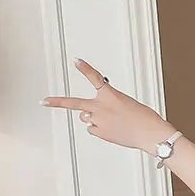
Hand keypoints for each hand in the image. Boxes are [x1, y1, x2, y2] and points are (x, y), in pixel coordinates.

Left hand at [41, 59, 174, 154]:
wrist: (150, 134)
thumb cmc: (144, 119)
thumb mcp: (128, 104)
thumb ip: (109, 105)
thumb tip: (93, 115)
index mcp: (110, 95)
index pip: (94, 78)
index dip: (84, 68)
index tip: (76, 61)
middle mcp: (100, 107)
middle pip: (74, 103)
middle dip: (57, 102)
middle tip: (44, 101)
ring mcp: (98, 121)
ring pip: (87, 118)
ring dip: (94, 117)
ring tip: (110, 121)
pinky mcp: (100, 132)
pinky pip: (94, 129)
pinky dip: (101, 129)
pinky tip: (113, 129)